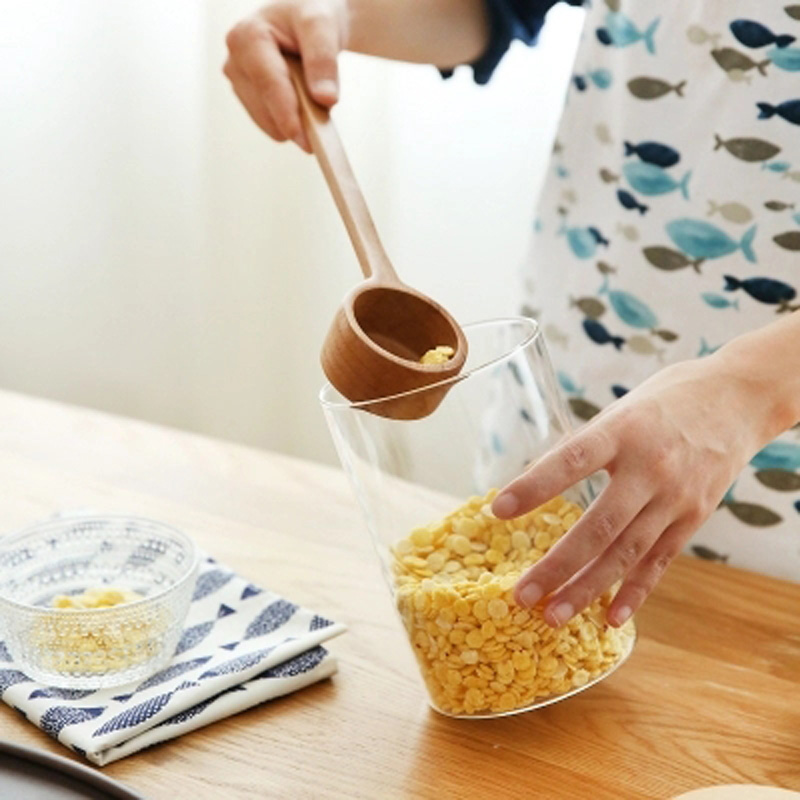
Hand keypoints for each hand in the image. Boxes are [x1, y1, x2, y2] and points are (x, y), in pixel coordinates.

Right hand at [223, 0, 347, 149]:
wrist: (303, 22)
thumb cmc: (309, 17)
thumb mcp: (321, 25)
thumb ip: (323, 58)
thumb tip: (325, 99)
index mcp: (247, 37)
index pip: (268, 83)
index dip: (286, 111)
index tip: (303, 138)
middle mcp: (235, 61)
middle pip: (267, 107)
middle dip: (296, 118)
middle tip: (324, 119)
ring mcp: (239, 83)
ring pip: (269, 122)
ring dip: (295, 120)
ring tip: (311, 96)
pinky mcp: (247, 99)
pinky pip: (272, 126)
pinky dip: (291, 123)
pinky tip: (300, 104)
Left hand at [491, 355, 771, 628]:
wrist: (737, 399)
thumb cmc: (664, 402)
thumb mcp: (619, 411)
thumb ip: (582, 447)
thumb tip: (535, 481)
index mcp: (623, 432)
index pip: (573, 460)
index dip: (536, 486)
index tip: (498, 510)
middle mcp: (650, 468)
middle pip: (599, 525)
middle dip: (558, 565)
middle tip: (522, 594)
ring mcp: (675, 497)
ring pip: (626, 552)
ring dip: (587, 589)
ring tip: (553, 616)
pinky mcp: (693, 517)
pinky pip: (660, 561)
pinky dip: (635, 592)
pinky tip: (610, 619)